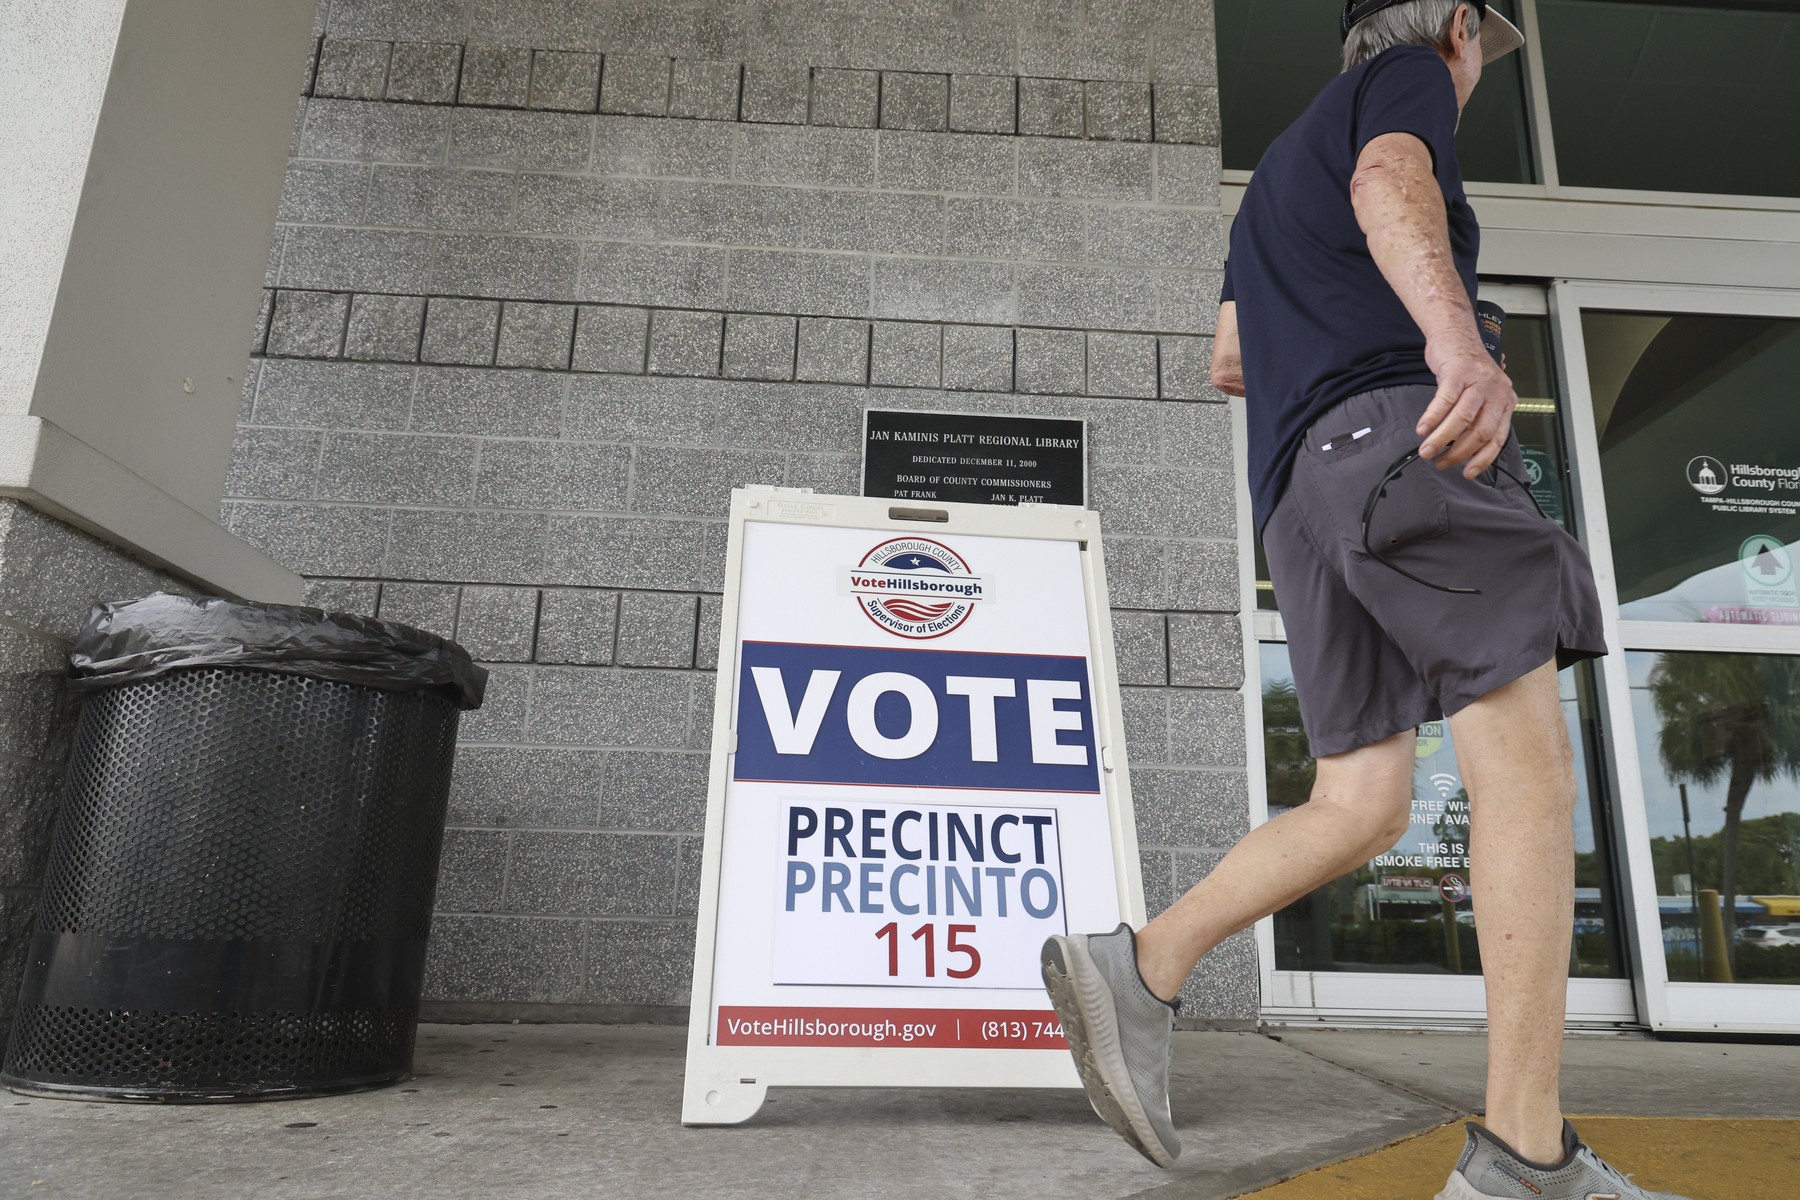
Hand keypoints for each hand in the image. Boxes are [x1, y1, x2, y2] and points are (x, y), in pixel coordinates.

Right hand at [1417, 340, 1517, 477]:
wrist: (1456, 334)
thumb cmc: (1466, 367)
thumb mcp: (1482, 393)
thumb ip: (1480, 417)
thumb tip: (1466, 449)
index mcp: (1506, 401)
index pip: (1498, 438)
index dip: (1482, 459)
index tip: (1467, 472)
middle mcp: (1496, 391)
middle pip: (1480, 431)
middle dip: (1459, 453)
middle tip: (1441, 462)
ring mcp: (1478, 381)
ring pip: (1462, 419)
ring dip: (1442, 440)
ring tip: (1426, 450)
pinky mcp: (1458, 372)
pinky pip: (1444, 402)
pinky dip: (1431, 419)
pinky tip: (1422, 429)